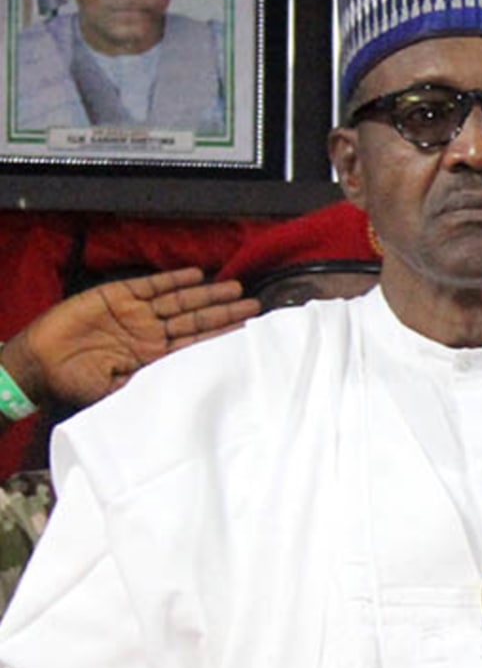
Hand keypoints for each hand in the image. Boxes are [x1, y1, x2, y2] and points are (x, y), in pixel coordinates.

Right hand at [1, 268, 260, 412]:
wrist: (41, 362)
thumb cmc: (76, 381)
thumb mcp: (116, 391)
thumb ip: (145, 387)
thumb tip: (178, 392)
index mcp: (154, 355)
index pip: (196, 343)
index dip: (221, 335)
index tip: (248, 329)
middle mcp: (151, 332)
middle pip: (196, 320)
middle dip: (224, 311)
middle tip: (254, 304)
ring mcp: (136, 313)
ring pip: (180, 301)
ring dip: (207, 294)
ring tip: (235, 288)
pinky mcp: (118, 295)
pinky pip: (151, 285)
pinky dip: (173, 279)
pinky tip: (196, 274)